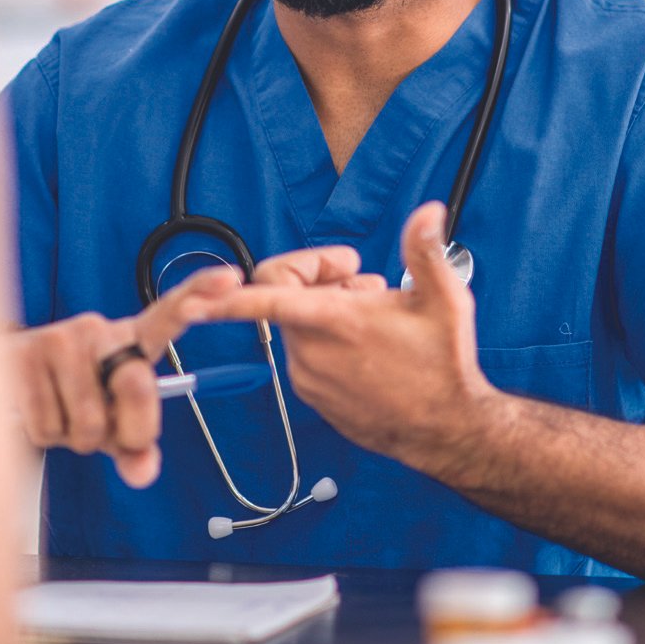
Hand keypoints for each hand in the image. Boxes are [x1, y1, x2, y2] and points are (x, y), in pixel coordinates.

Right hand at [9, 244, 360, 487]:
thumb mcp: (110, 426)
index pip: (167, 317)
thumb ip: (135, 449)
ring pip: (87, 424)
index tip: (229, 277)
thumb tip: (142, 470)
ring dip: (73, 437)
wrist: (0, 378)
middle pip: (138, 388)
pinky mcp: (27, 356)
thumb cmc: (68, 399)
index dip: (198, 295)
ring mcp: (62, 338)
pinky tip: (37, 409)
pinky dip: (44, 434)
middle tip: (102, 427)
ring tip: (61, 412)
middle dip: (124, 429)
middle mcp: (98, 330)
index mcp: (127, 341)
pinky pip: (49, 427)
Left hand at [212, 202, 496, 469]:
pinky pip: (305, 353)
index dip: (225, 295)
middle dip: (321, 279)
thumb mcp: (444, 300)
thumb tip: (427, 211)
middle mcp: (311, 351)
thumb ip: (425, 250)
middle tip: (365, 283)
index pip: (263, 297)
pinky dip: (325, 340)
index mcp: (332, 321)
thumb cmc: (445, 367)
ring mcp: (309, 377)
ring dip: (326, 310)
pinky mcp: (313, 397)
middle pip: (287, 294)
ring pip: (297, 324)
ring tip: (374, 314)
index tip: (194, 296)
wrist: (450, 432)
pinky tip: (365, 345)